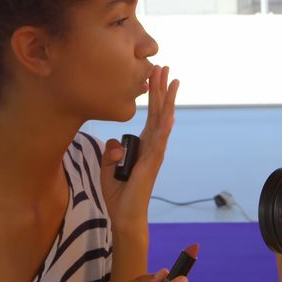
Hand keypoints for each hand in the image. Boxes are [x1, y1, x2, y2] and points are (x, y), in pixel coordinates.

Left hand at [100, 65, 179, 226]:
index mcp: (144, 145)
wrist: (124, 215)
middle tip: (164, 66)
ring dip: (168, 101)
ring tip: (172, 81)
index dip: (153, 94)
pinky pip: (159, 142)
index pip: (151, 114)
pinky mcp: (151, 164)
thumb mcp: (109, 166)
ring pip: (164, 121)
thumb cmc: (119, 193)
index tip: (154, 73)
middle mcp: (153, 146)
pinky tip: (169, 115)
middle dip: (161, 88)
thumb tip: (115, 141)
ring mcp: (155, 154)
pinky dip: (164, 128)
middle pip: (159, 111)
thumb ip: (112, 151)